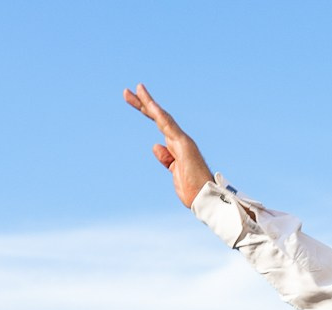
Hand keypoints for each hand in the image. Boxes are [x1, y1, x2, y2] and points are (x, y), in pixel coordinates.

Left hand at [125, 84, 215, 207]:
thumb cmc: (193, 189)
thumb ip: (166, 158)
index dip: (146, 111)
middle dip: (142, 104)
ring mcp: (182, 141)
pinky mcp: (184, 145)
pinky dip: (160, 115)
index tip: (132, 101)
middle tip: (126, 92)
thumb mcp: (174, 172)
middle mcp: (179, 140)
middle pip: (158, 117)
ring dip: (148, 102)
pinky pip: (169, 127)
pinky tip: (150, 105)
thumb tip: (155, 145)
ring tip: (136, 89)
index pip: (158, 124)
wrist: (205, 198)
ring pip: (162, 117)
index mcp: (176, 146)